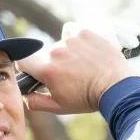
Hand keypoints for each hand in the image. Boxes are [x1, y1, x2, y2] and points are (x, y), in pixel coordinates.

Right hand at [15, 22, 130, 114]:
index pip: (23, 60)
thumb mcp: (59, 107)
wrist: (116, 87)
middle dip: (54, 63)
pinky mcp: (85, 33)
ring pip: (61, 44)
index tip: (34, 70)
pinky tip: (87, 51)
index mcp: (47, 71)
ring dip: (67, 52)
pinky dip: (78, 40)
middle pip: (47, 55)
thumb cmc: (87, 99)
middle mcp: (56, 53)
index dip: (27, 65)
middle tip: (70, 74)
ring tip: (82, 64)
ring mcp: (71, 41)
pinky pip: (73, 32)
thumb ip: (36, 102)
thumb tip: (25, 96)